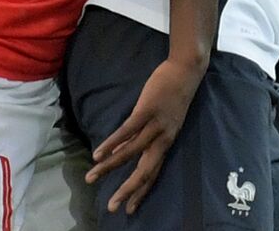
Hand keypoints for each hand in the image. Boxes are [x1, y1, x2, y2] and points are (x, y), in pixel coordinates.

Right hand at [87, 58, 202, 213]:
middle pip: (145, 170)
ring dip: (109, 166)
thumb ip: (142, 136)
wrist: (187, 69)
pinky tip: (98, 153)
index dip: (142, 191)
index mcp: (167, 142)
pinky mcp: (148, 110)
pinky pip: (127, 131)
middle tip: (112, 207)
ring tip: (91, 176)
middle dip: (128, 190)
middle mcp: (164, 138)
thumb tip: (119, 151)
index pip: (154, 172)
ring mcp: (156, 124)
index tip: (129, 209)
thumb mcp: (162, 120)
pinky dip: (111, 144)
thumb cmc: (173, 93)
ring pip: (131, 152)